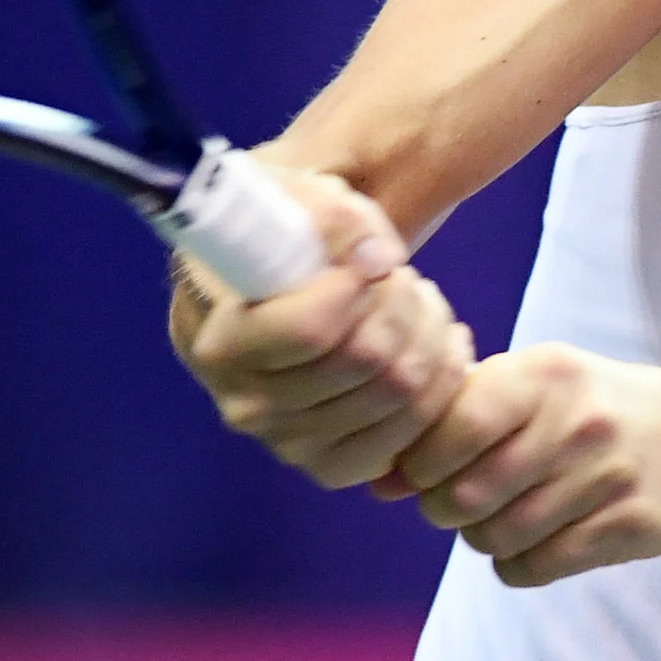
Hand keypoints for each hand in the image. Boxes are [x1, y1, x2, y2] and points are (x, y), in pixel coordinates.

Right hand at [170, 165, 473, 490]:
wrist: (271, 280)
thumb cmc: (280, 233)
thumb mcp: (293, 196)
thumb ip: (330, 215)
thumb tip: (378, 261)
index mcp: (219, 341)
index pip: (308, 331)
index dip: (357, 288)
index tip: (369, 257)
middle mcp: (246, 405)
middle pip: (364, 363)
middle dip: (402, 303)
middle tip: (401, 275)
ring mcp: (287, 443)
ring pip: (397, 395)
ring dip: (429, 334)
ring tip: (419, 299)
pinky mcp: (330, 464)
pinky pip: (408, 438)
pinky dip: (441, 383)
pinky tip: (437, 342)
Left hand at [394, 342, 660, 587]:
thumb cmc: (589, 408)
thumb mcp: (532, 388)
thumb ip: (457, 420)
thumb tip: (378, 481)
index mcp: (544, 373)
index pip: (453, 427)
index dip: (422, 462)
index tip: (425, 470)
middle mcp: (577, 421)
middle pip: (464, 494)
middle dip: (445, 508)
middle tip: (458, 501)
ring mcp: (608, 475)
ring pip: (496, 537)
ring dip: (483, 538)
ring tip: (500, 517)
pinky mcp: (630, 526)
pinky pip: (536, 567)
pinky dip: (518, 564)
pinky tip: (534, 541)